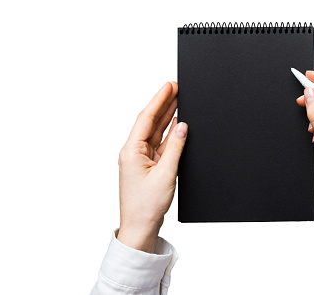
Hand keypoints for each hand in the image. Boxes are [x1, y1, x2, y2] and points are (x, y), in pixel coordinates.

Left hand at [116, 81, 187, 252]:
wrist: (140, 227)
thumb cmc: (146, 205)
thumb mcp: (165, 173)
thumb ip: (175, 148)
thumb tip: (182, 127)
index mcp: (131, 151)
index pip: (147, 118)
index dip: (158, 100)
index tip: (169, 86)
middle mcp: (134, 151)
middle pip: (150, 121)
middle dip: (163, 104)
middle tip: (175, 87)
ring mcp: (141, 159)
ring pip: (156, 132)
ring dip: (167, 116)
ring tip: (178, 99)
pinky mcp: (149, 166)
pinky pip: (160, 144)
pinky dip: (169, 134)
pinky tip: (176, 124)